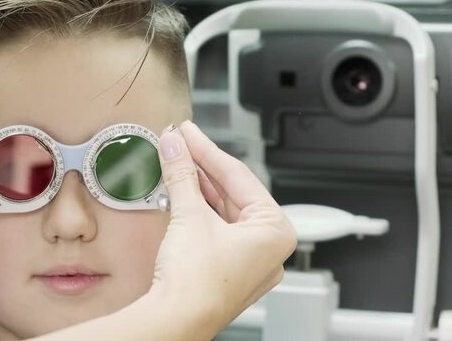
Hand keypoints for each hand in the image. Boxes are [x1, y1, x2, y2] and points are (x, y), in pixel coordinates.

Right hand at [152, 121, 296, 337]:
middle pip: (233, 192)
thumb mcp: (189, 215)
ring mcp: (248, 260)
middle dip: (203, 166)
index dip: (208, 149)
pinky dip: (199, 210)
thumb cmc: (197, 284)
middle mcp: (268, 248)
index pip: (239, 176)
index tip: (189, 132)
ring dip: (199, 186)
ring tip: (178, 162)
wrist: (176, 319)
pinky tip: (183, 193)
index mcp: (276, 231)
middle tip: (181, 143)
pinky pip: (217, 228)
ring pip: (224, 210)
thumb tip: (175, 145)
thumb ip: (182, 174)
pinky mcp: (228, 268)